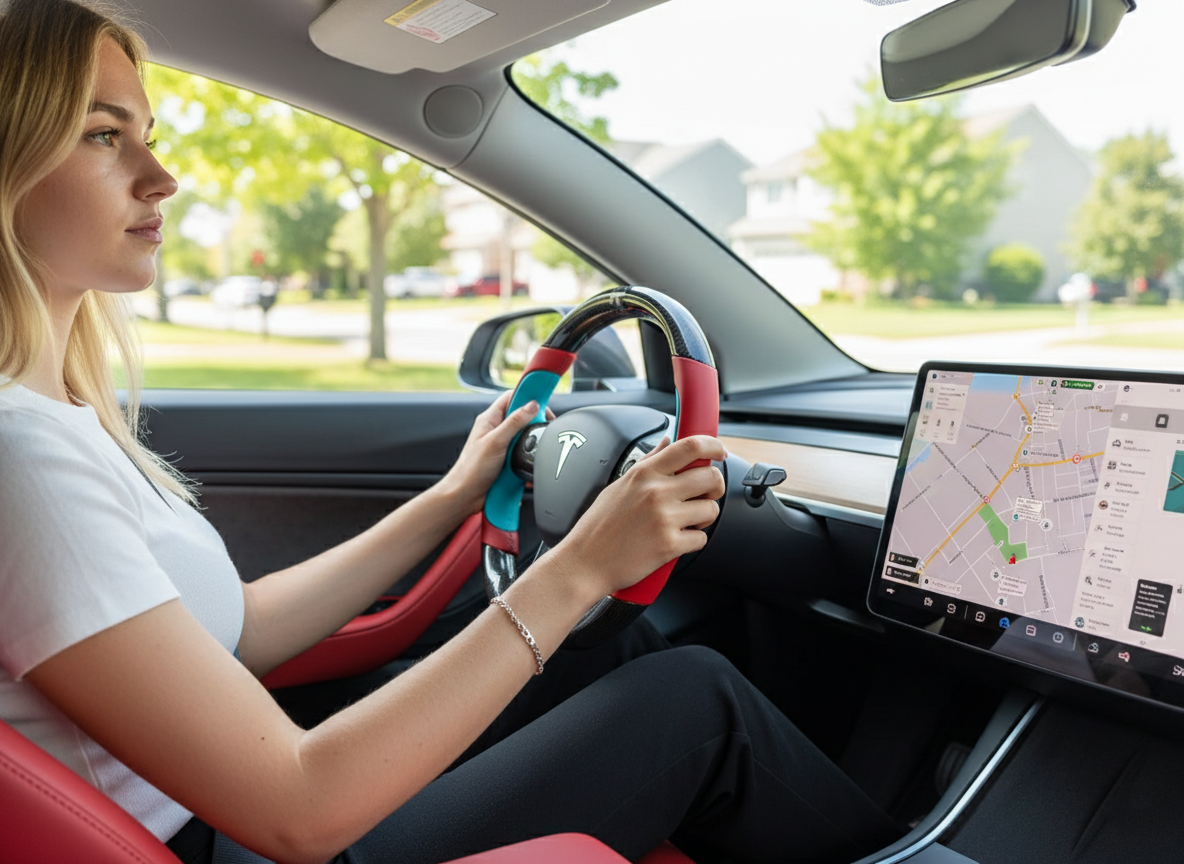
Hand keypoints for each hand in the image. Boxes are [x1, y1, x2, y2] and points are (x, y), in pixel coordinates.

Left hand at [438, 391, 552, 517]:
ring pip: (523, 435)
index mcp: (489, 419)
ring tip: (537, 444)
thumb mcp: (496, 441)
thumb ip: (514, 422)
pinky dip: (528, 456)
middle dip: (533, 420)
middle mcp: (495, 429)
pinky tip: (531, 461)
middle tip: (544, 425)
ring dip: (531, 440)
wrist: (466, 495)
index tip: (542, 403)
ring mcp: (501, 444)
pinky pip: (522, 452)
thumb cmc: (472, 469)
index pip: (511, 397)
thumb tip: (532, 406)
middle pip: (520, 416)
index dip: (527, 397)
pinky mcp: (506, 459)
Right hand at [550, 434, 727, 599]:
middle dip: (714, 487)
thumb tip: (668, 443)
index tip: (719, 452)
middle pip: (710, 477)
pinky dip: (692, 542)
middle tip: (704, 495)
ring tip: (683, 522)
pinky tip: (674, 541)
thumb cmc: (598, 527)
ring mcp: (664, 518)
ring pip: (711, 509)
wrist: (584, 563)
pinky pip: (701, 539)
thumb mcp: (619, 485)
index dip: (713, 446)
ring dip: (703, 518)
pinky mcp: (669, 545)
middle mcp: (656, 492)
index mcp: (644, 474)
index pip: (690, 447)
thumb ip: (648, 461)